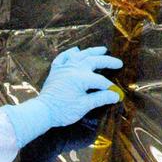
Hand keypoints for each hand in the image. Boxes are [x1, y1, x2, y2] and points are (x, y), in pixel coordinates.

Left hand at [1, 46, 123, 146]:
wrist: (43, 111)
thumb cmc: (63, 110)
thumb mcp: (84, 106)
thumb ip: (101, 98)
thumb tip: (116, 95)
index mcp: (81, 77)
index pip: (100, 80)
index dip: (109, 88)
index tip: (117, 94)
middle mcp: (73, 68)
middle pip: (93, 61)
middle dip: (107, 61)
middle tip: (118, 62)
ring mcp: (64, 67)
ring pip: (80, 55)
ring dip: (92, 51)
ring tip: (102, 49)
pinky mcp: (56, 70)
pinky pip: (63, 57)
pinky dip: (70, 53)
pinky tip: (75, 50)